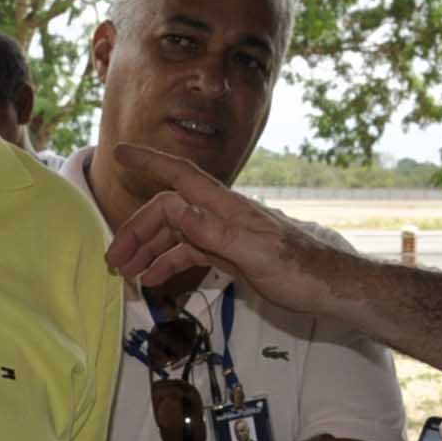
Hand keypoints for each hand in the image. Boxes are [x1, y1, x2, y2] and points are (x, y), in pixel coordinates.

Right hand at [104, 144, 351, 315]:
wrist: (329, 287)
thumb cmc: (300, 271)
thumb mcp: (256, 254)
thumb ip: (214, 232)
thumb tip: (175, 207)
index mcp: (227, 207)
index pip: (181, 177)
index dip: (151, 162)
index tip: (120, 152)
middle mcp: (222, 214)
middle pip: (169, 211)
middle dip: (137, 229)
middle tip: (112, 258)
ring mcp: (225, 234)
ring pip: (176, 233)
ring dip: (148, 249)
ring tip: (125, 271)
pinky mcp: (230, 253)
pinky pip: (190, 252)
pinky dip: (169, 262)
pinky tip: (153, 278)